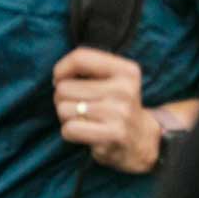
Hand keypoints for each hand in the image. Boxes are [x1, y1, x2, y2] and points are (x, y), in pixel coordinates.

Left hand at [53, 47, 160, 172]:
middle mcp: (125, 89)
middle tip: (80, 107)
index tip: (60, 80)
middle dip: (63, 99)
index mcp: (126, 71)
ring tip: (85, 119)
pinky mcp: (113, 134)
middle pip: (64, 88)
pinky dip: (70, 133)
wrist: (141, 140)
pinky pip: (69, 129)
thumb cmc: (115, 106)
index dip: (61, 70)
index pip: (81, 57)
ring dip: (66, 118)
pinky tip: (86, 133)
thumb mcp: (111, 80)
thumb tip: (57, 77)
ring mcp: (120, 113)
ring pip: (63, 109)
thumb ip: (86, 69)